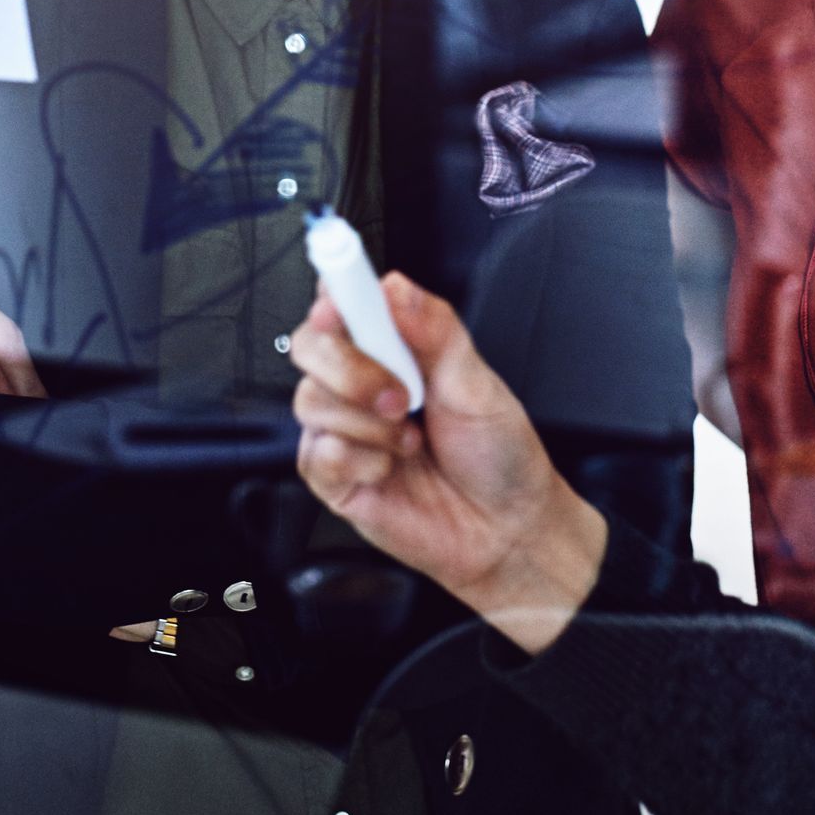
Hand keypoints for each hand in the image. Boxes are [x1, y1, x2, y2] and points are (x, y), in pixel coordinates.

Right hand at [290, 272, 607, 653]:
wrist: (505, 526)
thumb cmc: (496, 452)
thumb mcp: (476, 381)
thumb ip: (435, 330)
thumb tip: (396, 287)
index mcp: (395, 347)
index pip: (344, 302)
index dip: (334, 294)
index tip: (341, 301)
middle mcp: (360, 382)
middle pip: (309, 345)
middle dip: (351, 367)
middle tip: (402, 393)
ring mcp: (343, 428)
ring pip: (310, 400)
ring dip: (368, 421)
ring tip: (412, 437)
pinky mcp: (332, 476)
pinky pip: (318, 452)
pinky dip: (363, 458)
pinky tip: (393, 466)